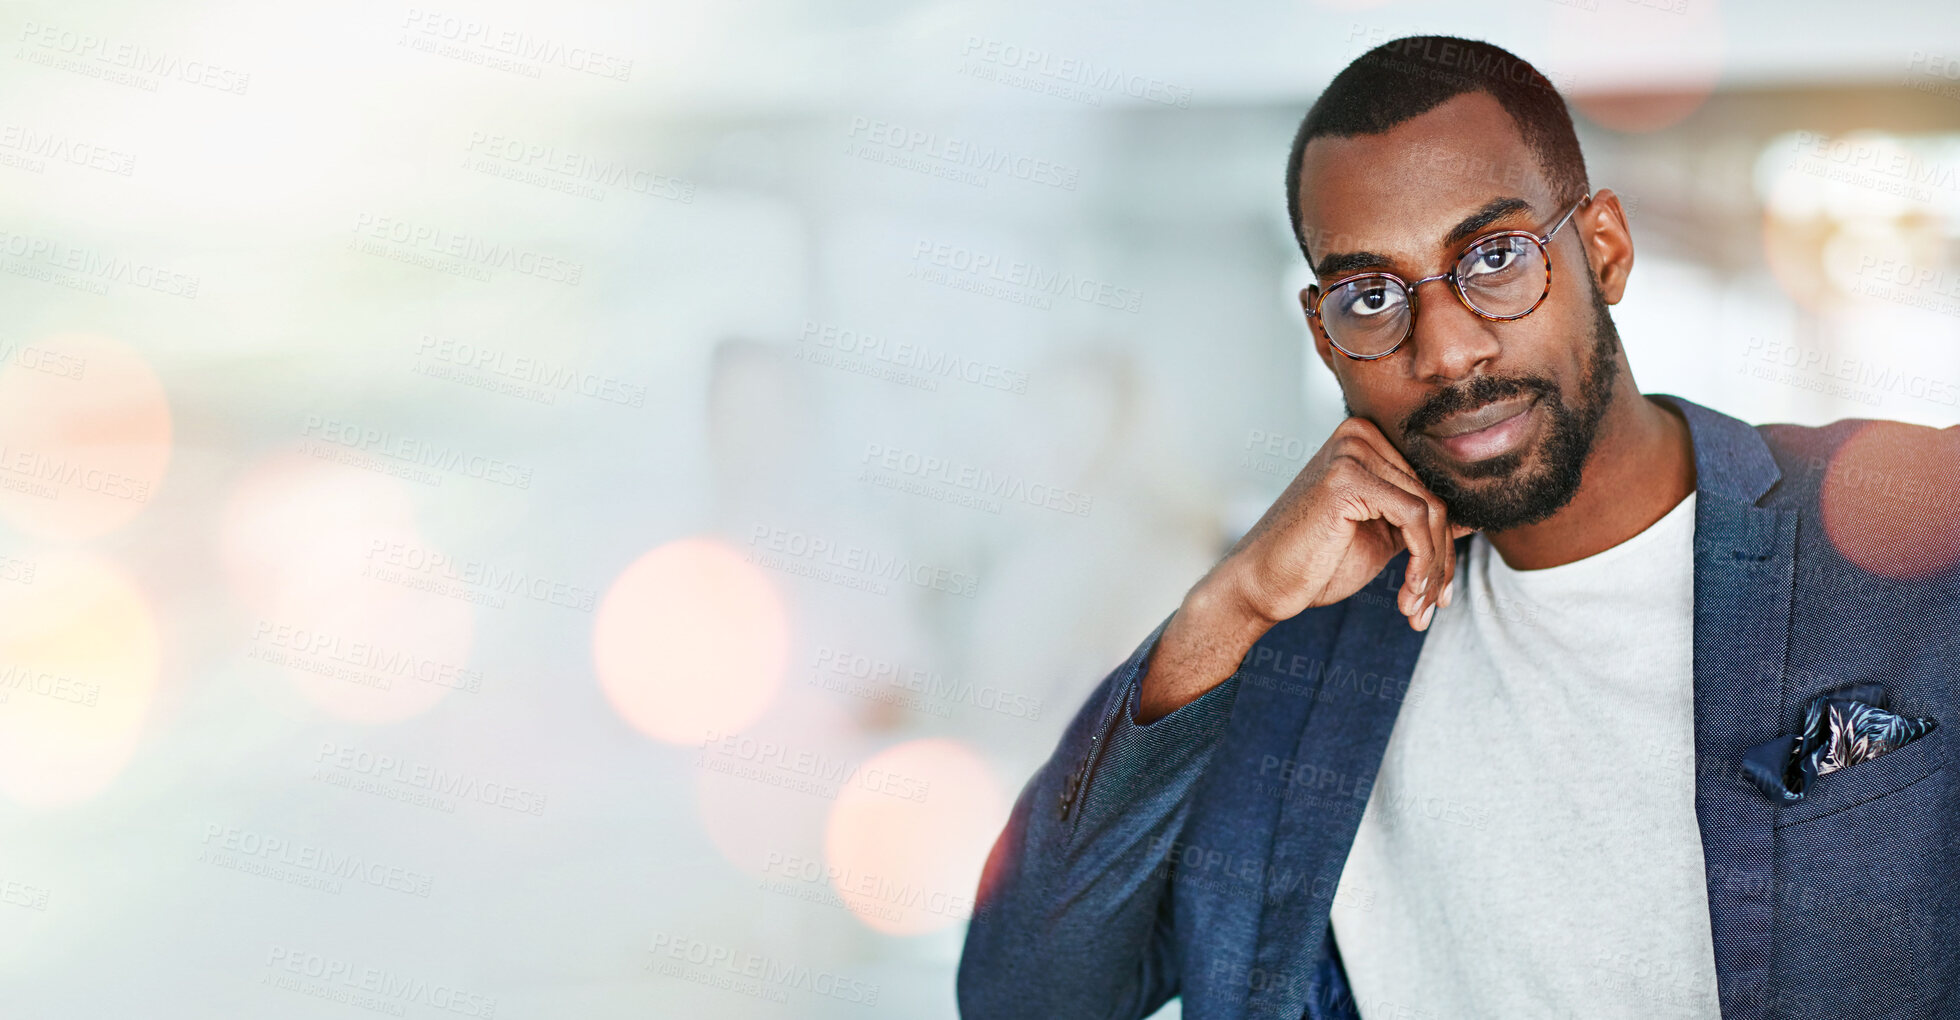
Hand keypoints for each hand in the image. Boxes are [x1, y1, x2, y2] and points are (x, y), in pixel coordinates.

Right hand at [1136, 417, 1471, 720]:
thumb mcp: (1381, 537)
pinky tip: (1407, 594)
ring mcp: (1351, 450)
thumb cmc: (1314, 562)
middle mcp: (1358, 433)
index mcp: (1365, 440)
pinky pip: (1416, 517)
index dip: (1445, 545)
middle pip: (1436, 498)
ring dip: (1433, 569)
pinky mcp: (1347, 478)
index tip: (1440, 592)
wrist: (1260, 586)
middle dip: (1441, 562)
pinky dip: (1422, 561)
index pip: (1431, 487)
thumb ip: (1420, 521)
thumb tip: (1475, 517)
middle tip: (1431, 607)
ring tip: (1417, 607)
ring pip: (1432, 511)